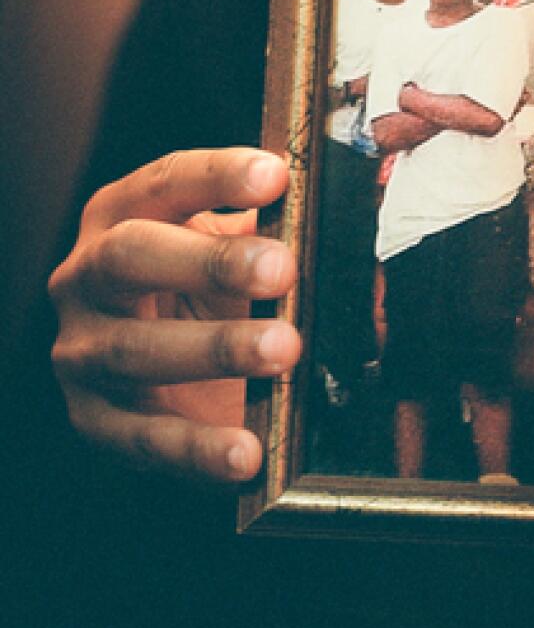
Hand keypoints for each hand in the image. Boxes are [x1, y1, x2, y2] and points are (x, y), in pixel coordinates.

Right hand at [49, 148, 300, 482]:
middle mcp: (85, 277)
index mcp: (121, 215)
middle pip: (131, 255)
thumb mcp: (238, 251)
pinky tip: (246, 452)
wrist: (172, 377)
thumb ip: (279, 230)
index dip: (217, 175)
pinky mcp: (92, 419)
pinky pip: (140, 437)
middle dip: (210, 260)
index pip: (164, 182)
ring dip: (215, 348)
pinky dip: (196, 447)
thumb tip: (357, 217)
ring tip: (285, 350)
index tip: (276, 175)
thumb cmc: (212, 292)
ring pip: (135, 348)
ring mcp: (81, 349)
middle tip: (283, 268)